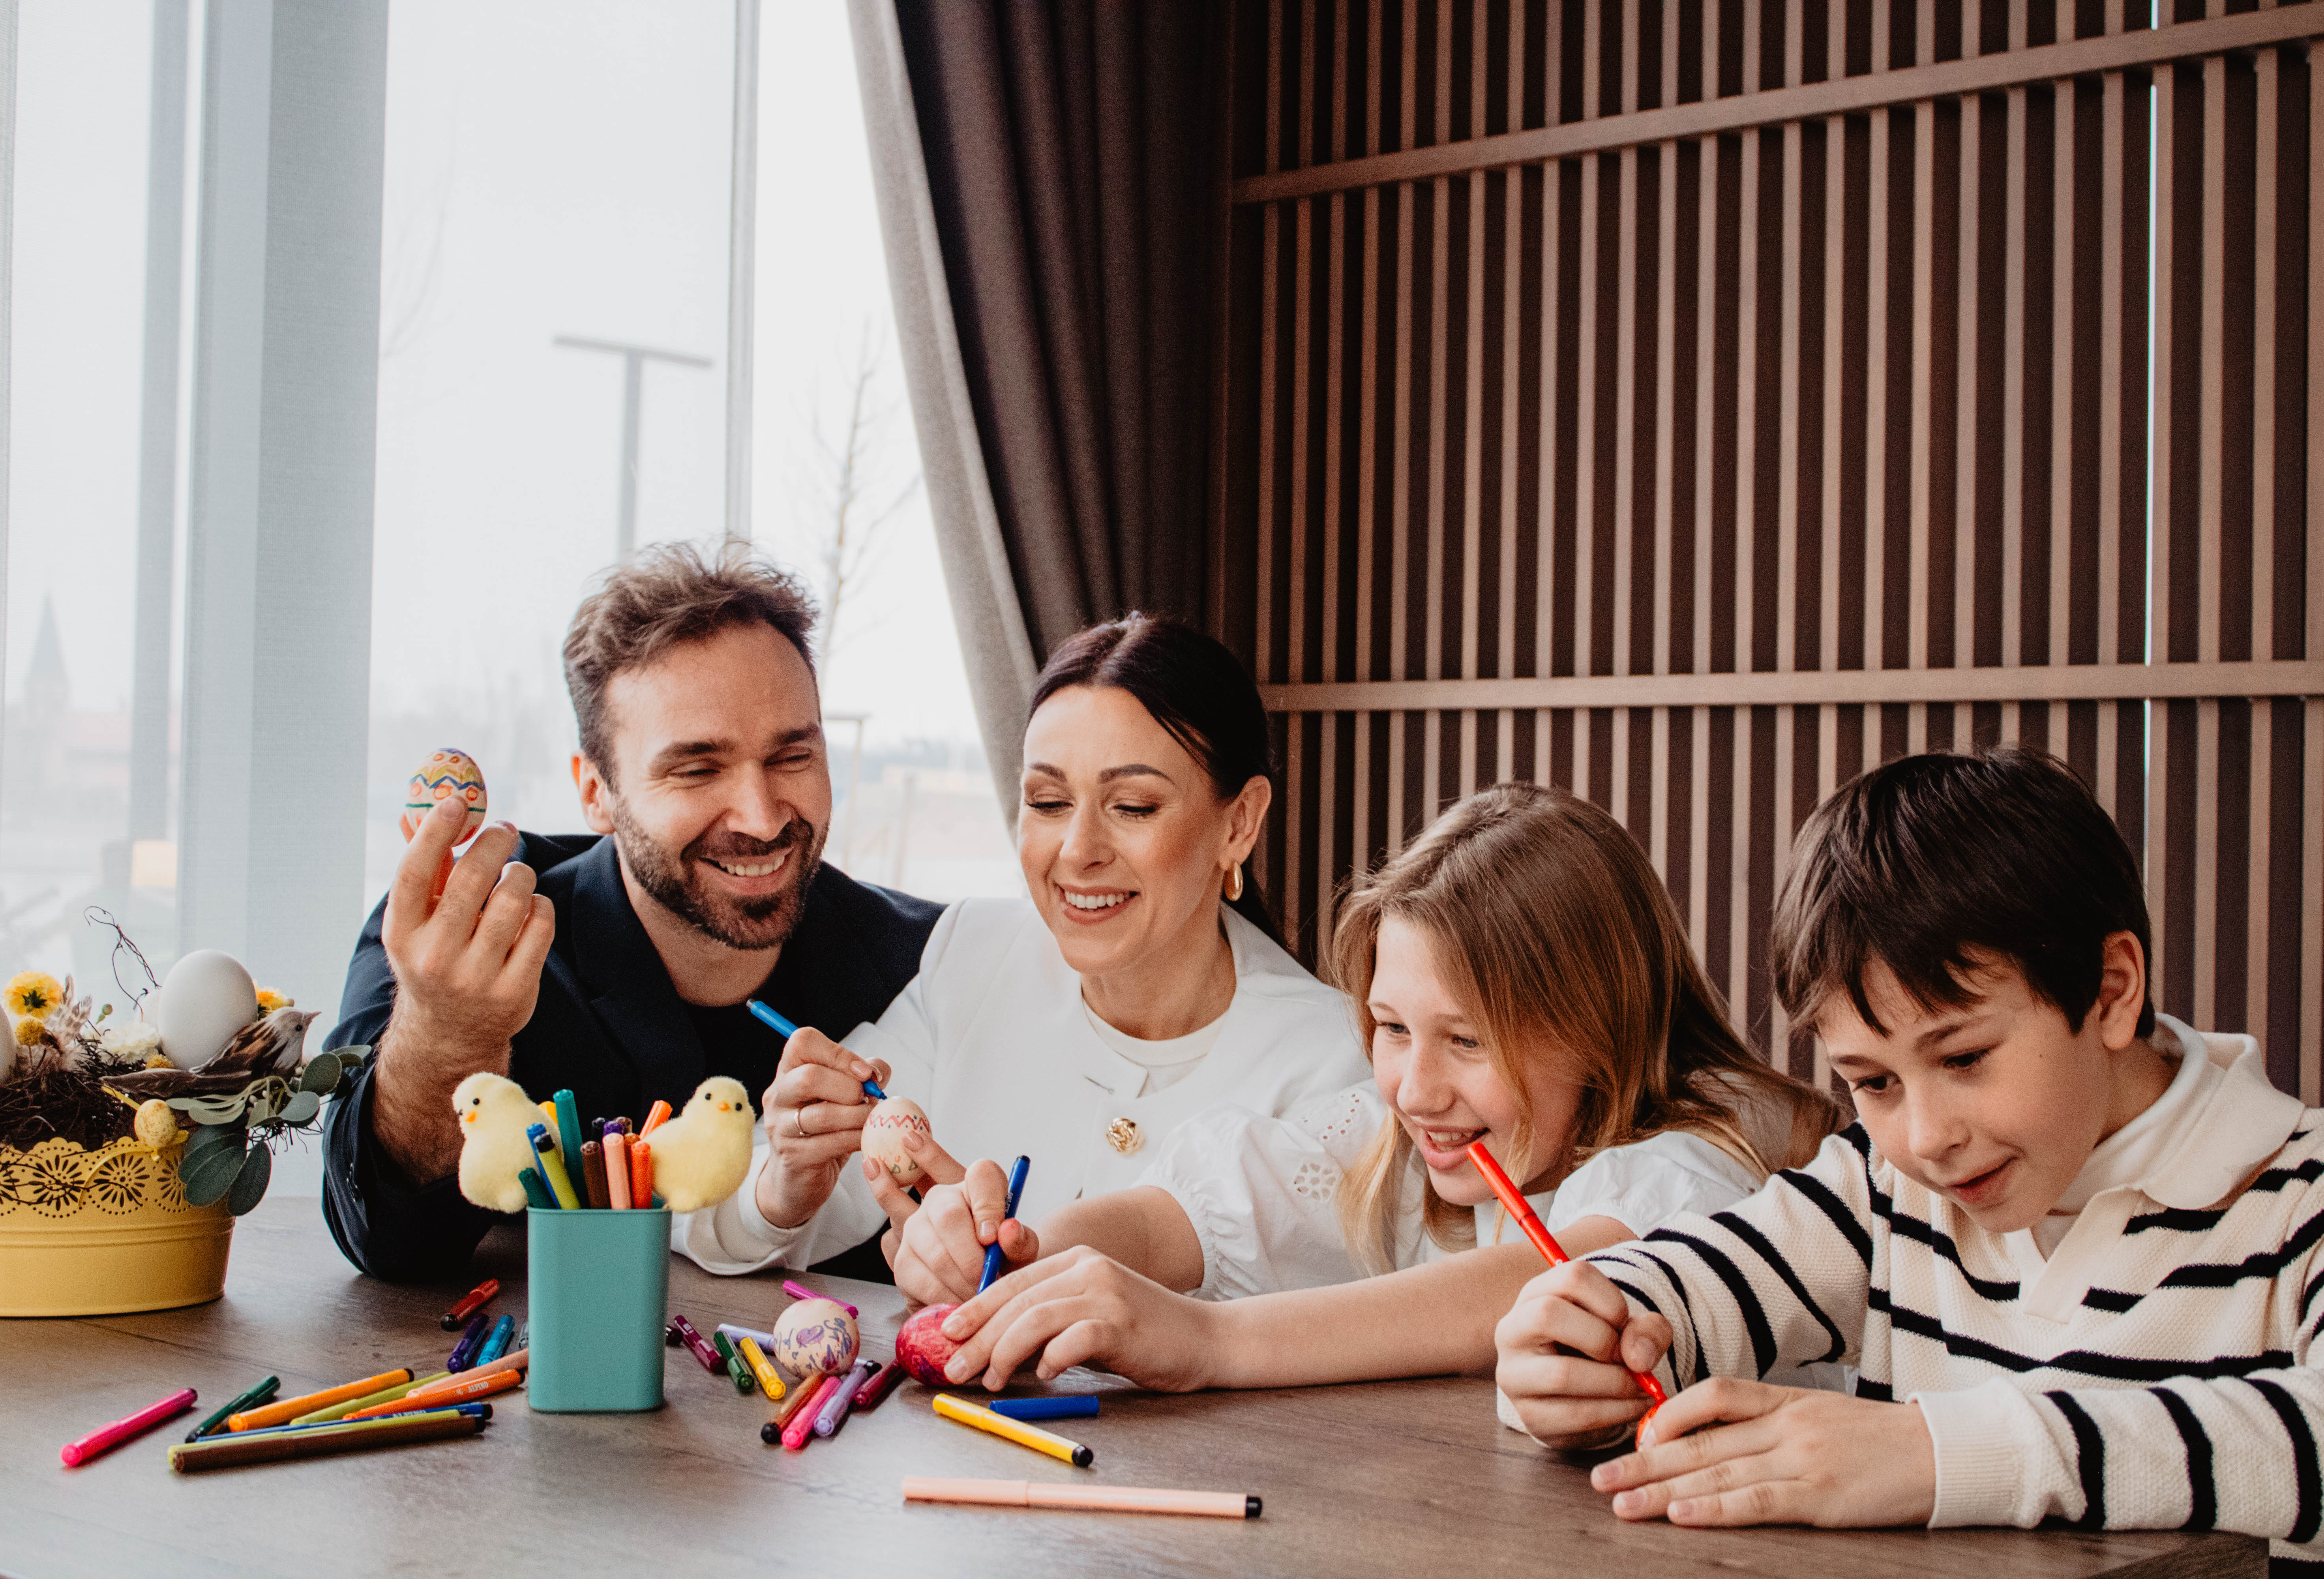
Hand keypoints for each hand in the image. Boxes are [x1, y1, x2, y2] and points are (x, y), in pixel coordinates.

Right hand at [370, 799, 555, 1181]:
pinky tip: (530, 908)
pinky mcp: (515, 989)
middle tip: (505, 830)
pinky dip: (540, 905)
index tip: (456, 802)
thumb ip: (424, 871)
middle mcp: (435, 956)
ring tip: (516, 875)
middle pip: (472, 877)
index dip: (436, 832)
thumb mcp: (416, 923)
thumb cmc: (434, 957)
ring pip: (513, 897)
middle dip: (494, 842)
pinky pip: (540, 923)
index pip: (414, 873)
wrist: (449, 1033)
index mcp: (403, 934)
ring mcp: (476, 976)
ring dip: (521, 874)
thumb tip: (425, 809)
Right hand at [752, 1027, 892, 1228]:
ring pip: (822, 1114)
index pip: (802, 1042)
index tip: (864, 1073)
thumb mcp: (842, 1097)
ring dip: (858, 1116)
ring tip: (872, 1120)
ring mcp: (781, 1127)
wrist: (798, 1178)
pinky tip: (866, 1140)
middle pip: (809, 1077)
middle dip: (849, 1087)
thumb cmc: (825, 1129)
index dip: (839, 1053)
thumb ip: (862, 1077)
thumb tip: (878, 1071)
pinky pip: (830, 1143)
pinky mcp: (793, 1156)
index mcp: (789, 1071)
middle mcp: (778, 1095)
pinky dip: (856, 1139)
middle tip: (867, 1100)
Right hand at [869, 1147, 1040, 1306]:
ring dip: (962, 1283)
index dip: (989, 1206)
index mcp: (977, 1185)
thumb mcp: (1021, 1251)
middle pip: (949, 1217)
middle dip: (972, 1258)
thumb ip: (1021, 1241)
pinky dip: (947, 1298)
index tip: (993, 1238)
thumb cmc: (1003, 1260)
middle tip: (988, 1281)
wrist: (980, 1286)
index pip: (981, 1176)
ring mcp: (915, 1228)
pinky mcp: (903, 1260)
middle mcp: (940, 1198)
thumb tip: (1008, 1231)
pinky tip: (961, 1303)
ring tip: (979, 1296)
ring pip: (936, 1254)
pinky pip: (923, 1281)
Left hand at [932, 1245, 1220, 1393]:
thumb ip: (1050, 1320)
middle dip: (979, 1336)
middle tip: (954, 1368)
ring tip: (989, 1380)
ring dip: (1004, 1352)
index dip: (975, 1308)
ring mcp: (1107, 1294)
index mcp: (1077, 1260)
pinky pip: (1073, 1340)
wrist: (1204, 1339)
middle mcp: (1089, 1269)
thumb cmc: (1141, 1334)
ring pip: (1036, 1318)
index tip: (947, 1335)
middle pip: (1017, 1301)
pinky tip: (1042, 1375)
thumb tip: (991, 1346)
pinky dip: (1051, 1359)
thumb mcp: (1090, 1315)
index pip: (1012, 1281)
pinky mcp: (1122, 1324)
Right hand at [1494, 1260, 1670, 1447]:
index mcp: (1535, 1295)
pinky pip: (1575, 1414)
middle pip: (1548, 1315)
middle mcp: (1512, 1330)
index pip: (1571, 1277)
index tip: (1624, 1324)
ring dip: (1616, 1383)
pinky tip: (1636, 1406)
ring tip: (1640, 1387)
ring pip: (1561, 1374)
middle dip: (1603, 1339)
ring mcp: (1514, 1375)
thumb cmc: (1601, 1352)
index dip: (1611, 1301)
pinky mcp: (1529, 1415)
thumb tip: (1639, 1358)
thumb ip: (1647, 1330)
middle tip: (1627, 1358)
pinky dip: (1617, 1411)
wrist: (1581, 1399)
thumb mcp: (1629, 1331)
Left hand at [1590, 1381, 1935, 1527]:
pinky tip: (1680, 1515)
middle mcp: (1786, 1426)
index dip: (1668, 1415)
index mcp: (1785, 1401)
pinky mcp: (1822, 1496)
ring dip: (1662, 1490)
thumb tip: (1717, 1438)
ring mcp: (1802, 1459)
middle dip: (1644, 1460)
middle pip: (1700, 1441)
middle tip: (1599, 1478)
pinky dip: (1715, 1509)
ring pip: (1717, 1472)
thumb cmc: (1880, 1440)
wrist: (1945, 1451)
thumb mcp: (1821, 1415)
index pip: (1713, 1395)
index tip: (1635, 1436)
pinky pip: (1757, 1501)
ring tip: (1621, 1503)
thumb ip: (1771, 1421)